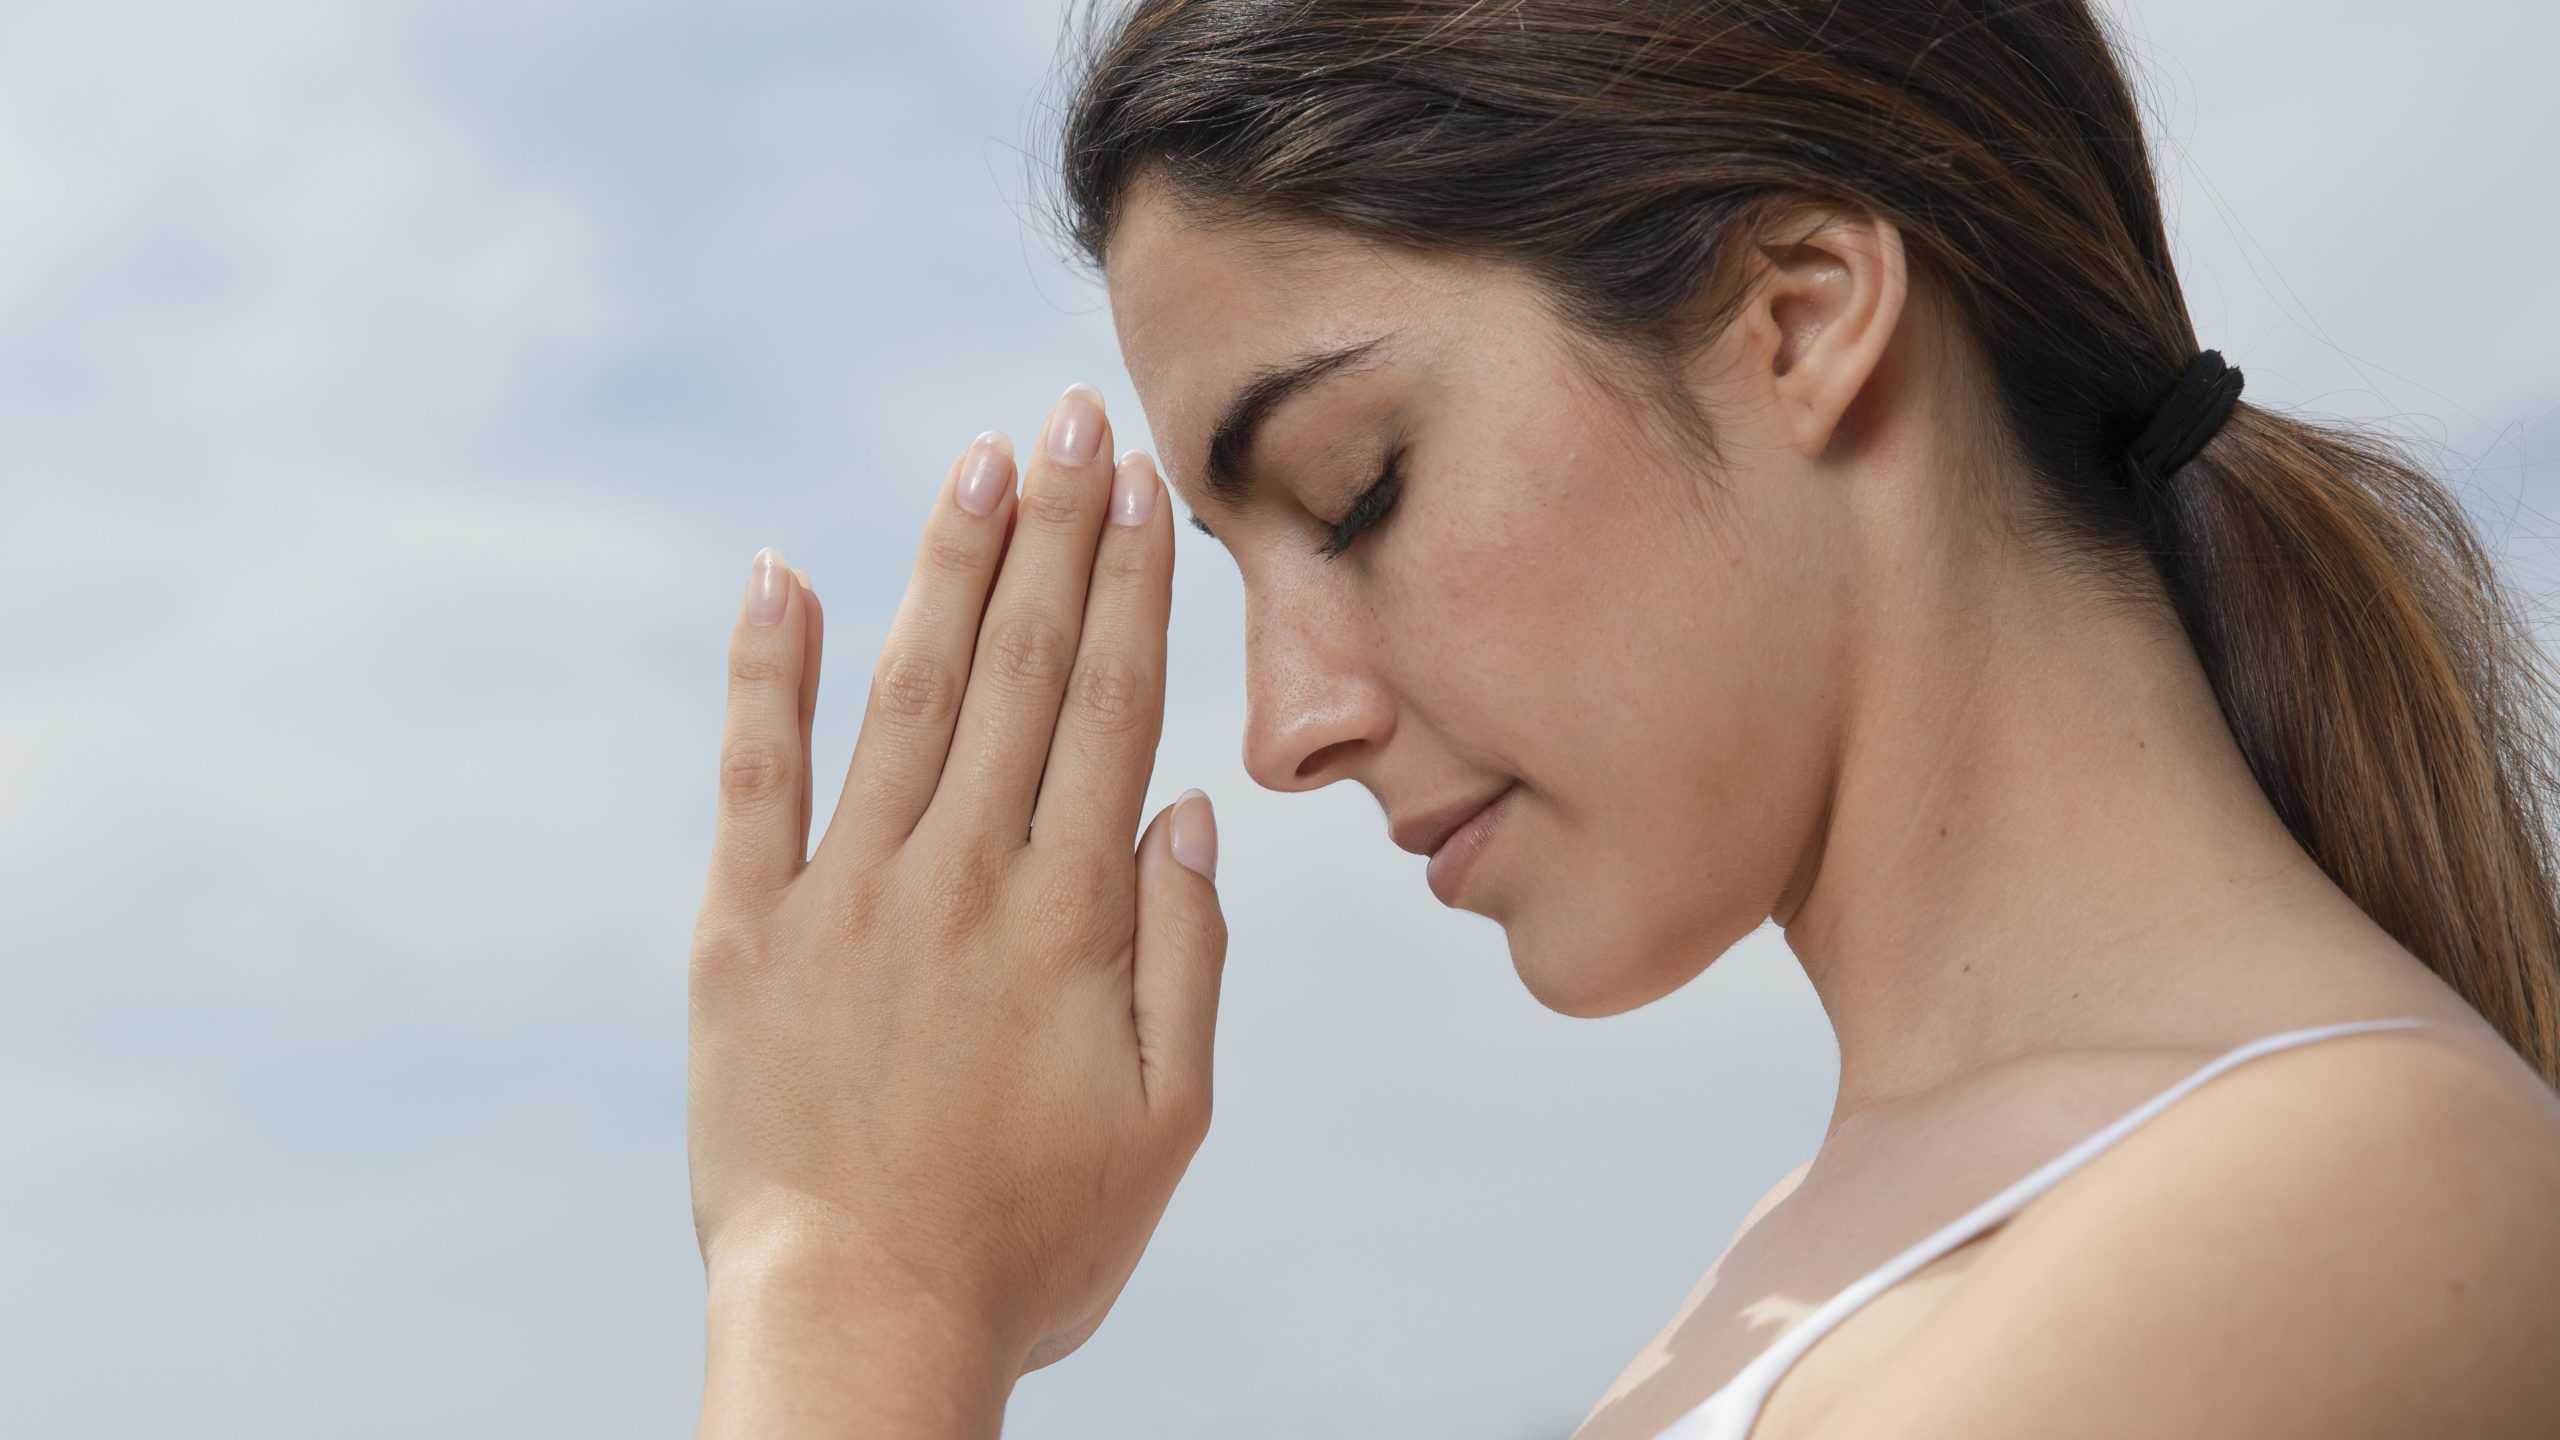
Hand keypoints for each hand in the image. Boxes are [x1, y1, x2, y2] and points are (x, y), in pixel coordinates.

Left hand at [686, 383, 1225, 1429]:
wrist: (857, 1324)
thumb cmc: (1033, 1240)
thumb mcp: (1167, 1120)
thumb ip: (1187, 952)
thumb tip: (1186, 803)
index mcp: (1071, 916)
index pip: (1111, 708)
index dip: (1133, 587)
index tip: (1147, 486)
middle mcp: (960, 876)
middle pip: (1020, 669)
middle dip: (1057, 532)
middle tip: (1074, 415)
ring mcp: (844, 894)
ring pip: (907, 692)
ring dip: (949, 565)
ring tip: (980, 459)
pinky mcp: (742, 930)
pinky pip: (753, 774)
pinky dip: (769, 669)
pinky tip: (786, 573)